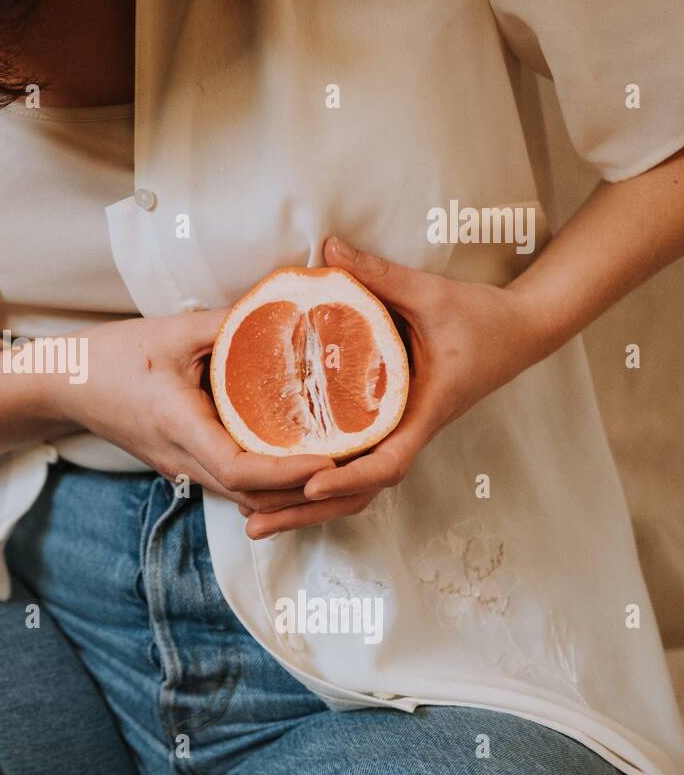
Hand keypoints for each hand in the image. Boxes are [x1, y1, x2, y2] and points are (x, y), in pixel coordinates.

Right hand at [43, 312, 334, 508]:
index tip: (333, 459)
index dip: (289, 473)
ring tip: (339, 462)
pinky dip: (270, 479)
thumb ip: (232, 322)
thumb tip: (289, 307)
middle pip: (254, 497)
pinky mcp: (183, 465)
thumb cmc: (111, 357)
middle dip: (306, 491)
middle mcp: (183, 460)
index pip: (240, 470)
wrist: (63, 385)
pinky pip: (234, 484)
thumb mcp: (173, 331)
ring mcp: (182, 469)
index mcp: (179, 427)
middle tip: (356, 465)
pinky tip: (299, 455)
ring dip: (292, 490)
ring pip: (247, 497)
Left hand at [242, 236, 544, 538]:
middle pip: (358, 493)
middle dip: (306, 512)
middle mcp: (407, 433)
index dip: (348, 477)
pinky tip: (276, 489)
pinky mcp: (388, 428)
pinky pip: (352, 467)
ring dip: (305, 509)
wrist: (520, 331)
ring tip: (253, 523)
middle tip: (253, 526)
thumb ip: (379, 273)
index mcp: (423, 411)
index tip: (308, 483)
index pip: (387, 462)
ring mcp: (398, 435)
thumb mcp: (430, 292)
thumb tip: (328, 248)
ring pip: (353, 489)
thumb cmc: (481, 315)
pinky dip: (318, 484)